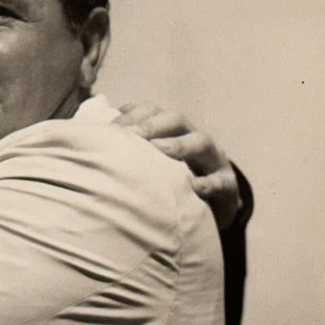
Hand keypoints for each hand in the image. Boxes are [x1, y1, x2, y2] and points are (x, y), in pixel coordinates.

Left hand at [116, 101, 240, 229]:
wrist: (210, 212)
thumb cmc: (171, 184)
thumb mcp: (153, 164)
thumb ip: (130, 148)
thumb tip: (97, 133)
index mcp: (173, 131)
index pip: (154, 111)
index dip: (134, 114)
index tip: (112, 127)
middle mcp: (194, 139)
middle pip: (177, 120)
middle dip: (152, 125)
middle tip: (131, 134)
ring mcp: (214, 160)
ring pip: (202, 142)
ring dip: (180, 144)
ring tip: (160, 149)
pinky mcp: (227, 186)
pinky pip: (220, 182)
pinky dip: (208, 183)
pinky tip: (194, 187)